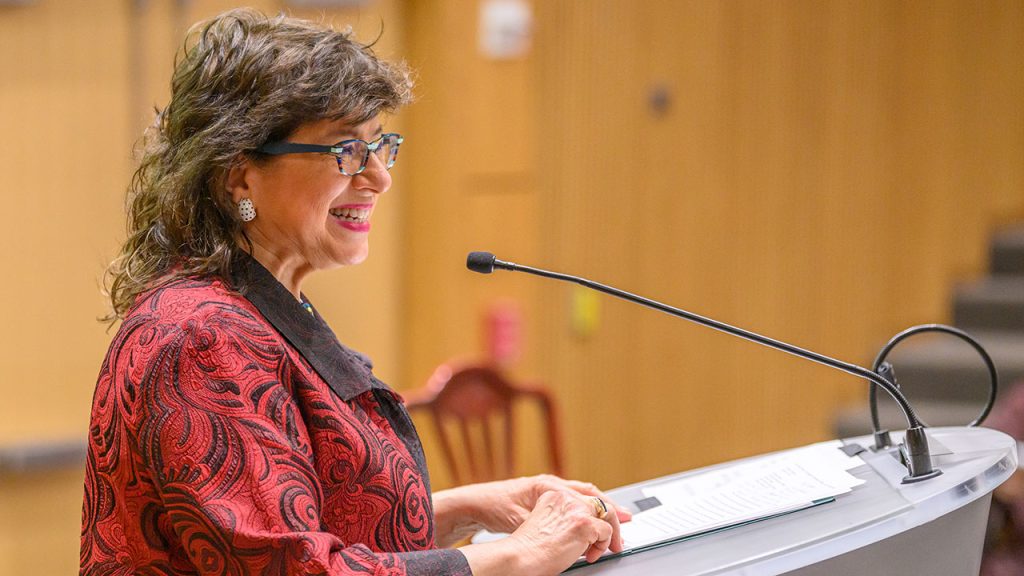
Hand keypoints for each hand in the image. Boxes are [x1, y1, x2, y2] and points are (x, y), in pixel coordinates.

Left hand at [473, 474, 630, 540]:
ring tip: (618, 518)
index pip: (586, 496)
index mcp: (549, 486)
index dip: (604, 512)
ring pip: (583, 495)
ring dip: (600, 507)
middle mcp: (552, 485)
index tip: (619, 523)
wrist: (476, 502)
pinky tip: (593, 517)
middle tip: (627, 520)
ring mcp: (549, 490)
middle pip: (590, 492)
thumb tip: (564, 531)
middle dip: (610, 507)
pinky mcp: (545, 497)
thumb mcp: (520, 518)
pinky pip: (574, 500)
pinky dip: (587, 508)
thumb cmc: (494, 507)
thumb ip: (544, 522)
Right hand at [506, 489, 615, 570]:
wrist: (519, 556)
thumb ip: (563, 518)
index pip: (584, 497)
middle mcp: (566, 497)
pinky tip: (590, 555)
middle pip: (599, 502)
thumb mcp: (545, 522)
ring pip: (608, 515)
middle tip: (616, 538)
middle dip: (612, 520)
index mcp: (554, 494)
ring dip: (609, 535)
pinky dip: (602, 546)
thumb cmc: (527, 547)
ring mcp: (576, 509)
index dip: (599, 509)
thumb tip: (584, 530)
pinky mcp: (584, 523)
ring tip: (606, 549)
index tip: (608, 519)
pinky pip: (606, 532)